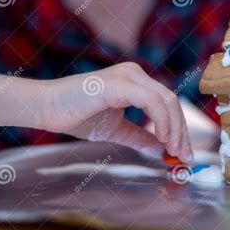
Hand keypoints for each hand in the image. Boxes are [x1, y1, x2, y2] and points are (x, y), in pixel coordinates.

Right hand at [39, 62, 191, 161]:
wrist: (45, 108)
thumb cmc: (76, 115)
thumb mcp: (115, 130)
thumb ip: (138, 136)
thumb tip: (158, 149)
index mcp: (136, 82)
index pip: (167, 104)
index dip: (179, 128)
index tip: (183, 152)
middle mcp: (135, 74)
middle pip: (172, 102)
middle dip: (181, 131)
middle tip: (184, 156)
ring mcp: (128, 76)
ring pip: (166, 100)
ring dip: (174, 129)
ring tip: (174, 151)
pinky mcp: (119, 84)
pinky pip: (151, 101)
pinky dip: (161, 120)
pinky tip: (162, 139)